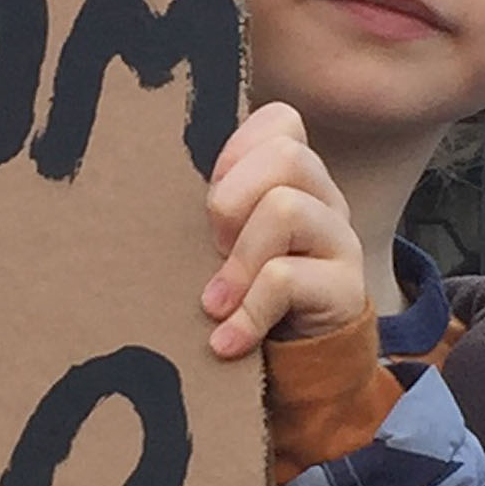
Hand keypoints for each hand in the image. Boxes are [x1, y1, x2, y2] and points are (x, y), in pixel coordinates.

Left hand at [201, 101, 371, 365]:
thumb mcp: (228, 242)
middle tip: (215, 248)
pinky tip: (228, 340)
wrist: (304, 364)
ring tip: (215, 302)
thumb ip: (215, 208)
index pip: (281, 121)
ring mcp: (340, 241)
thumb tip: (139, 192)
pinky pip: (285, 278)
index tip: (213, 205)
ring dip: (238, 260)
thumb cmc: (251, 293)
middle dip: (233, 200)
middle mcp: (327, 199)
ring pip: (285, 208)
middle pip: (287, 156)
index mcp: (297, 178)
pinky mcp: (344, 289)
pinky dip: (247, 311)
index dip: (237, 151)